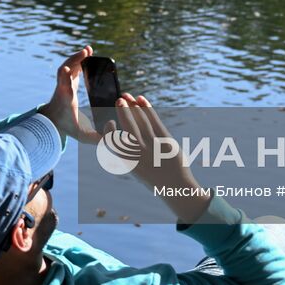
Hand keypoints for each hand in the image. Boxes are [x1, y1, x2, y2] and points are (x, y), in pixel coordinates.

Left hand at [38, 47, 102, 144]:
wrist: (52, 120)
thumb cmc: (69, 126)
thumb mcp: (82, 135)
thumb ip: (97, 137)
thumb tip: (112, 128)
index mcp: (66, 101)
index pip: (64, 88)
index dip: (65, 78)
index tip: (66, 70)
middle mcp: (62, 89)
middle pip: (65, 73)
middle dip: (73, 61)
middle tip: (85, 52)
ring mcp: (63, 83)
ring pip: (68, 66)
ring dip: (77, 57)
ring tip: (88, 50)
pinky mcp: (66, 79)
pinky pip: (71, 65)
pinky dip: (78, 58)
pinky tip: (87, 52)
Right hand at [115, 93, 211, 223]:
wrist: (176, 188)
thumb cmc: (154, 176)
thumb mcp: (137, 167)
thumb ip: (129, 151)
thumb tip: (124, 130)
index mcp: (129, 163)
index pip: (113, 144)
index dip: (108, 132)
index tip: (109, 122)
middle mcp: (140, 154)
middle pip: (128, 127)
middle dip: (123, 111)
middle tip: (119, 98)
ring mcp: (154, 147)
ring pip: (141, 121)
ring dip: (134, 106)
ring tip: (128, 96)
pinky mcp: (166, 141)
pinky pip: (155, 121)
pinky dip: (147, 108)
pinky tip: (142, 100)